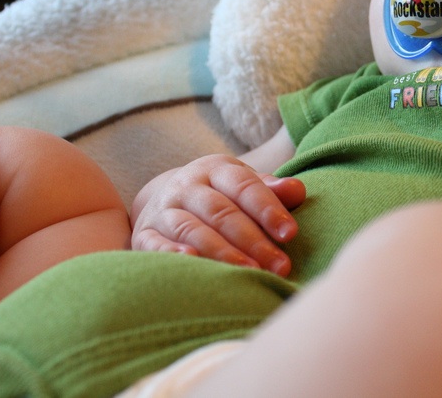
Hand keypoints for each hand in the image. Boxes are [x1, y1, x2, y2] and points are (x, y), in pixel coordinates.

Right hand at [130, 155, 305, 275]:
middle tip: (280, 265)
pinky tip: (194, 263)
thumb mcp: (245, 187)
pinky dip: (172, 253)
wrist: (166, 199)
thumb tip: (298, 190)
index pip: (244, 187)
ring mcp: (163, 209)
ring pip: (192, 229)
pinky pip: (156, 244)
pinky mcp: (144, 234)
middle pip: (222, 212)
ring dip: (222, 252)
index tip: (290, 233)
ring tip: (249, 272)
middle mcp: (187, 185)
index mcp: (216, 169)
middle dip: (253, 240)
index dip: (268, 209)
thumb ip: (271, 191)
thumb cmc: (221, 197)